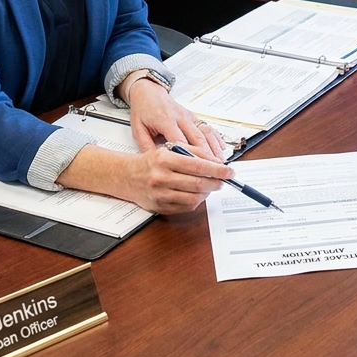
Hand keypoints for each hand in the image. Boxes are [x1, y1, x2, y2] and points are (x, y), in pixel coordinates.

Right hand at [60, 143, 233, 214]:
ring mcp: (160, 194)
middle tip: (222, 181)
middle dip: (216, 183)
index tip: (229, 171)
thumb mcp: (169, 149)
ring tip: (209, 187)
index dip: (217, 169)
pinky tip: (196, 194)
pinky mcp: (160, 207)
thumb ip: (193, 153)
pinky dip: (196, 201)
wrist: (126, 176)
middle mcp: (161, 177)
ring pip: (194, 198)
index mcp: (164, 159)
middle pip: (198, 184)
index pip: (198, 165)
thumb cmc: (150, 161)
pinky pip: (186, 207)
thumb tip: (217, 161)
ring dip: (207, 193)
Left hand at [125, 77, 226, 160]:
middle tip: (214, 170)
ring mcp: (189, 116)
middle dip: (207, 156)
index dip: (189, 156)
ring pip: (206, 133)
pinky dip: (216, 138)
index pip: (180, 141)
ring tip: (220, 163)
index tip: (195, 170)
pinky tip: (222, 148)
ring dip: (214, 148)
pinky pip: (208, 127)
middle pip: (197, 138)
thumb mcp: (138, 129)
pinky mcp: (194, 116)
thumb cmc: (143, 110)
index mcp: (165, 120)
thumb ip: (146, 147)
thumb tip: (154, 164)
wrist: (148, 92)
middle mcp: (180, 117)